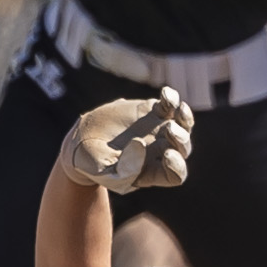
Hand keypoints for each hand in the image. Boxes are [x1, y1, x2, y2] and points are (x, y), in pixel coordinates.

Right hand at [61, 88, 192, 194]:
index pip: (176, 174)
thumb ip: (123, 168)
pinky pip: (170, 105)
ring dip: (185, 118)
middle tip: (169, 130)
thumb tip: (141, 144)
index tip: (166, 155)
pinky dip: (172, 98)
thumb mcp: (103, 172)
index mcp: (153, 172)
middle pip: (183, 148)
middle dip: (181, 139)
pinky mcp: (151, 112)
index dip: (177, 165)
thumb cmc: (92, 163)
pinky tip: (166, 93)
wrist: (81, 141)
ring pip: (183, 125)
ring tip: (179, 109)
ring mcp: (158, 131)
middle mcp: (160, 152)